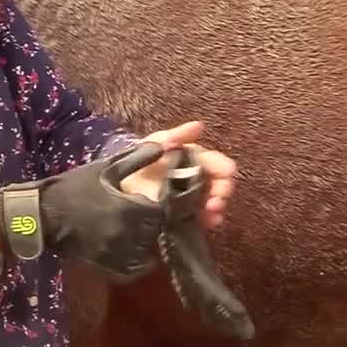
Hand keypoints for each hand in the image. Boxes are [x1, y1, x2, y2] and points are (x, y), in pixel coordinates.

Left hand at [120, 121, 236, 228]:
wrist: (120, 186)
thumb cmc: (140, 161)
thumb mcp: (157, 142)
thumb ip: (178, 135)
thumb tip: (200, 126)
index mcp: (195, 160)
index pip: (216, 163)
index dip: (223, 167)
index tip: (226, 172)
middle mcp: (198, 179)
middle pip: (219, 184)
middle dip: (223, 189)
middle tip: (219, 195)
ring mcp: (193, 199)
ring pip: (214, 202)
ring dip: (217, 205)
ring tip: (212, 209)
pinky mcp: (185, 216)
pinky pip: (202, 218)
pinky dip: (210, 219)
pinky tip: (210, 220)